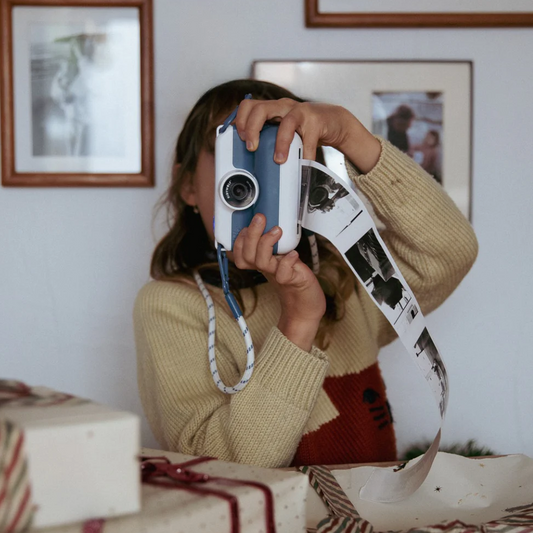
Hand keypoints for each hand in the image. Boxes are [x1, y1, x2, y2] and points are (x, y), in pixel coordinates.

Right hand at [232, 213, 325, 351]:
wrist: (305, 302)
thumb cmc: (293, 276)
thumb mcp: (280, 254)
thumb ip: (272, 241)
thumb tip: (267, 219)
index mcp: (259, 261)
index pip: (239, 252)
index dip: (239, 240)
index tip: (247, 224)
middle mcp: (265, 268)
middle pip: (247, 255)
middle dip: (251, 235)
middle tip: (260, 219)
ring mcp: (277, 274)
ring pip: (261, 262)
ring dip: (266, 243)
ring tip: (277, 231)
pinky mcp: (291, 280)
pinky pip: (283, 273)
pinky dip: (287, 262)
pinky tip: (293, 254)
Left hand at [234, 98, 380, 172]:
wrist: (334, 121)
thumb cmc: (304, 127)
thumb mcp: (281, 129)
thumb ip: (268, 136)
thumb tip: (248, 157)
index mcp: (272, 108)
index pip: (249, 106)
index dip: (240, 120)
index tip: (239, 138)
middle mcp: (283, 106)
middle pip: (261, 109)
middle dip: (252, 129)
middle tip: (251, 148)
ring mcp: (300, 112)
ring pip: (286, 122)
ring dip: (280, 143)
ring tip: (278, 160)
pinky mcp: (316, 121)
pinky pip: (309, 139)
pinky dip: (306, 154)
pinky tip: (304, 164)